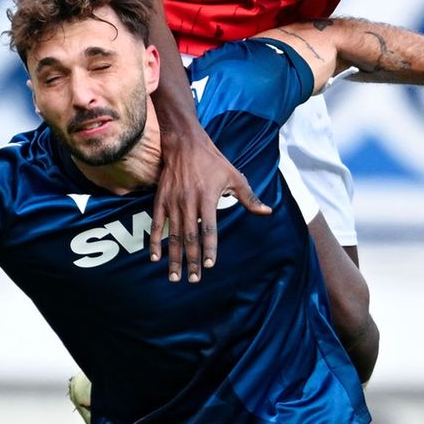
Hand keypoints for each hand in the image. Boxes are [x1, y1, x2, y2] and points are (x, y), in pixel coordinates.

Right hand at [152, 131, 270, 282]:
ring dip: (174, 257)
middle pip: (190, 237)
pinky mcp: (161, 200)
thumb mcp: (235, 176)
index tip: (209, 265)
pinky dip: (155, 242)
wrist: (185, 144)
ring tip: (175, 276)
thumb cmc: (213, 161)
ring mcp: (172, 202)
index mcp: (207, 197)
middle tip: (193, 279)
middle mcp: (188, 202)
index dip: (209, 248)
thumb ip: (249, 197)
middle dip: (191, 260)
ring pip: (174, 235)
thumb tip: (267, 212)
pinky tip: (155, 258)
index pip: (208, 229)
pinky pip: (157, 224)